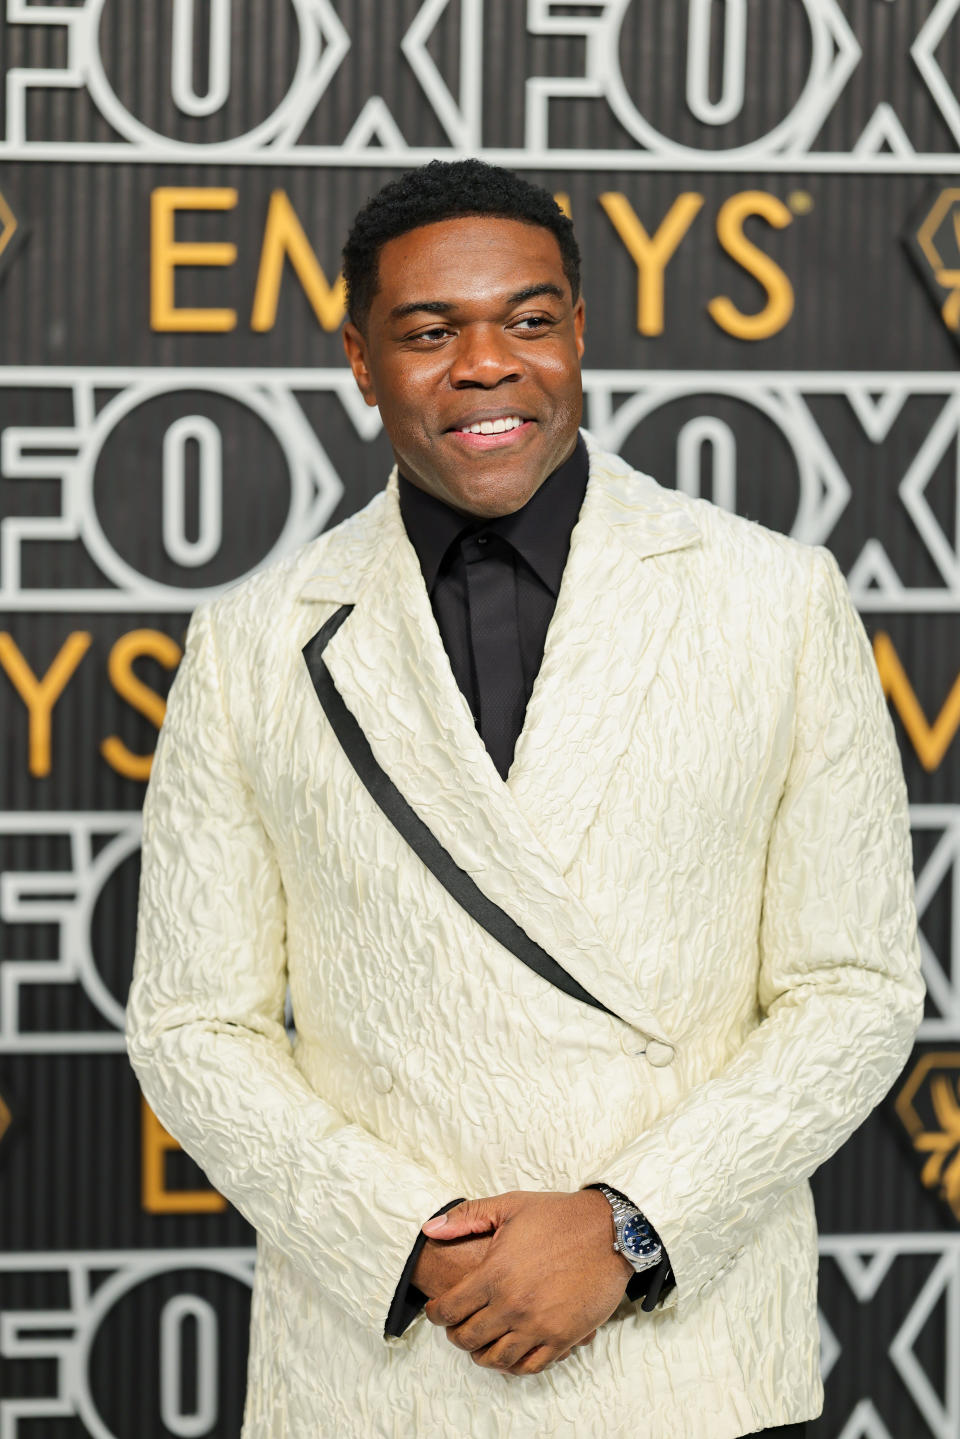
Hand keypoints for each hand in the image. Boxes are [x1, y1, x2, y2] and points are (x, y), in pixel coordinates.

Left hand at [420, 1188, 630, 1374]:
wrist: (610, 1231)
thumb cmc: (558, 1216)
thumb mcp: (509, 1206)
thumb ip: (466, 1217)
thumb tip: (430, 1228)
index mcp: (494, 1274)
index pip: (449, 1310)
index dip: (435, 1313)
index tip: (436, 1311)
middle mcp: (512, 1305)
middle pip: (468, 1339)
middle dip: (456, 1335)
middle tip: (457, 1326)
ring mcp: (538, 1325)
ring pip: (496, 1359)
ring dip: (482, 1354)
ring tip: (482, 1343)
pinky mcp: (562, 1338)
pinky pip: (530, 1366)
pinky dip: (514, 1365)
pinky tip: (511, 1353)